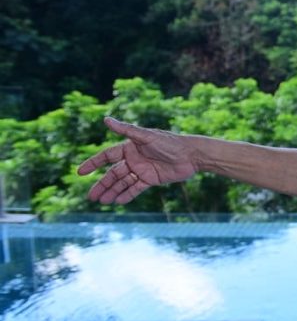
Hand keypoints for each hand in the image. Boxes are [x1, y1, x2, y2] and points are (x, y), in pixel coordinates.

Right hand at [77, 117, 199, 204]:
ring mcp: (142, 170)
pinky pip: (136, 189)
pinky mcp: (151, 179)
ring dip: (112, 192)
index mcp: (129, 147)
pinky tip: (117, 202)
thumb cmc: (170, 142)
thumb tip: (106, 119)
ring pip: (123, 183)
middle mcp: (133, 159)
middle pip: (113, 174)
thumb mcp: (147, 136)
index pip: (106, 156)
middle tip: (90, 197)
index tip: (80, 172)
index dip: (93, 164)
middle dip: (102, 184)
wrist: (192, 155)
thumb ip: (126, 130)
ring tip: (101, 202)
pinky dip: (127, 195)